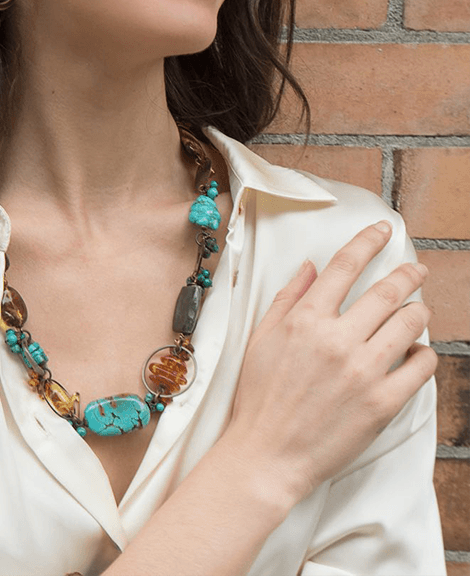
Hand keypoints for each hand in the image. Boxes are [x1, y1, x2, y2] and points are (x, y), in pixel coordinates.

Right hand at [220, 220, 436, 503]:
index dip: (366, 242)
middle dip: (407, 273)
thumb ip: (288, 298)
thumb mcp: (261, 337)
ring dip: (418, 310)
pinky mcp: (383, 402)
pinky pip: (420, 367)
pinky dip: (425, 354)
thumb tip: (310, 267)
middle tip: (416, 268)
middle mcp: (337, 339)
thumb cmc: (259, 396)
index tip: (380, 230)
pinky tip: (418, 351)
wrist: (268, 452)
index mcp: (305, 320)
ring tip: (418, 309)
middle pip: (386, 291)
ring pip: (409, 324)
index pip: (344, 267)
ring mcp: (364, 371)